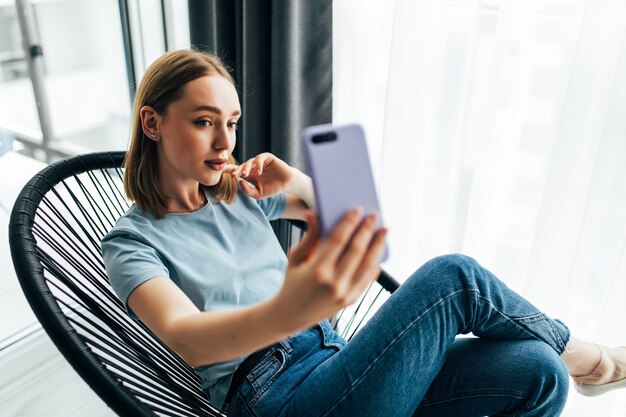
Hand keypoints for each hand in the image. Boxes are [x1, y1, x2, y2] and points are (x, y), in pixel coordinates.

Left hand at [223, 153, 293, 199]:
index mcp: (249, 175)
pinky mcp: (267, 157)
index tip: (221, 172)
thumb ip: (248, 191)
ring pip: (250, 161)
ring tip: (245, 174)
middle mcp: (253, 167)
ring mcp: (260, 162)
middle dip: (237, 170)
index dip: (229, 170)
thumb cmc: (273, 189)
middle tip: (233, 176)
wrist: (287, 184)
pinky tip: (259, 171)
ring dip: (246, 167)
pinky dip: (258, 164)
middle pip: (241, 166)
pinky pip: (260, 158)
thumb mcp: (258, 194)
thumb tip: (239, 182)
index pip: (236, 171)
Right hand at [274, 208, 387, 331]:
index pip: (338, 240)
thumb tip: (314, 213)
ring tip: (383, 231)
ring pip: (367, 264)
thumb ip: (309, 236)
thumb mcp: (295, 258)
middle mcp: (333, 283)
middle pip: (356, 250)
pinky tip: (378, 252)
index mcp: (317, 270)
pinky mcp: (350, 301)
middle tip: (374, 215)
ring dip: (377, 245)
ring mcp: (344, 294)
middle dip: (367, 230)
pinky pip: (367, 279)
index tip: (358, 210)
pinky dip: (374, 264)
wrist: (291, 315)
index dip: (349, 223)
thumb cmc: (292, 282)